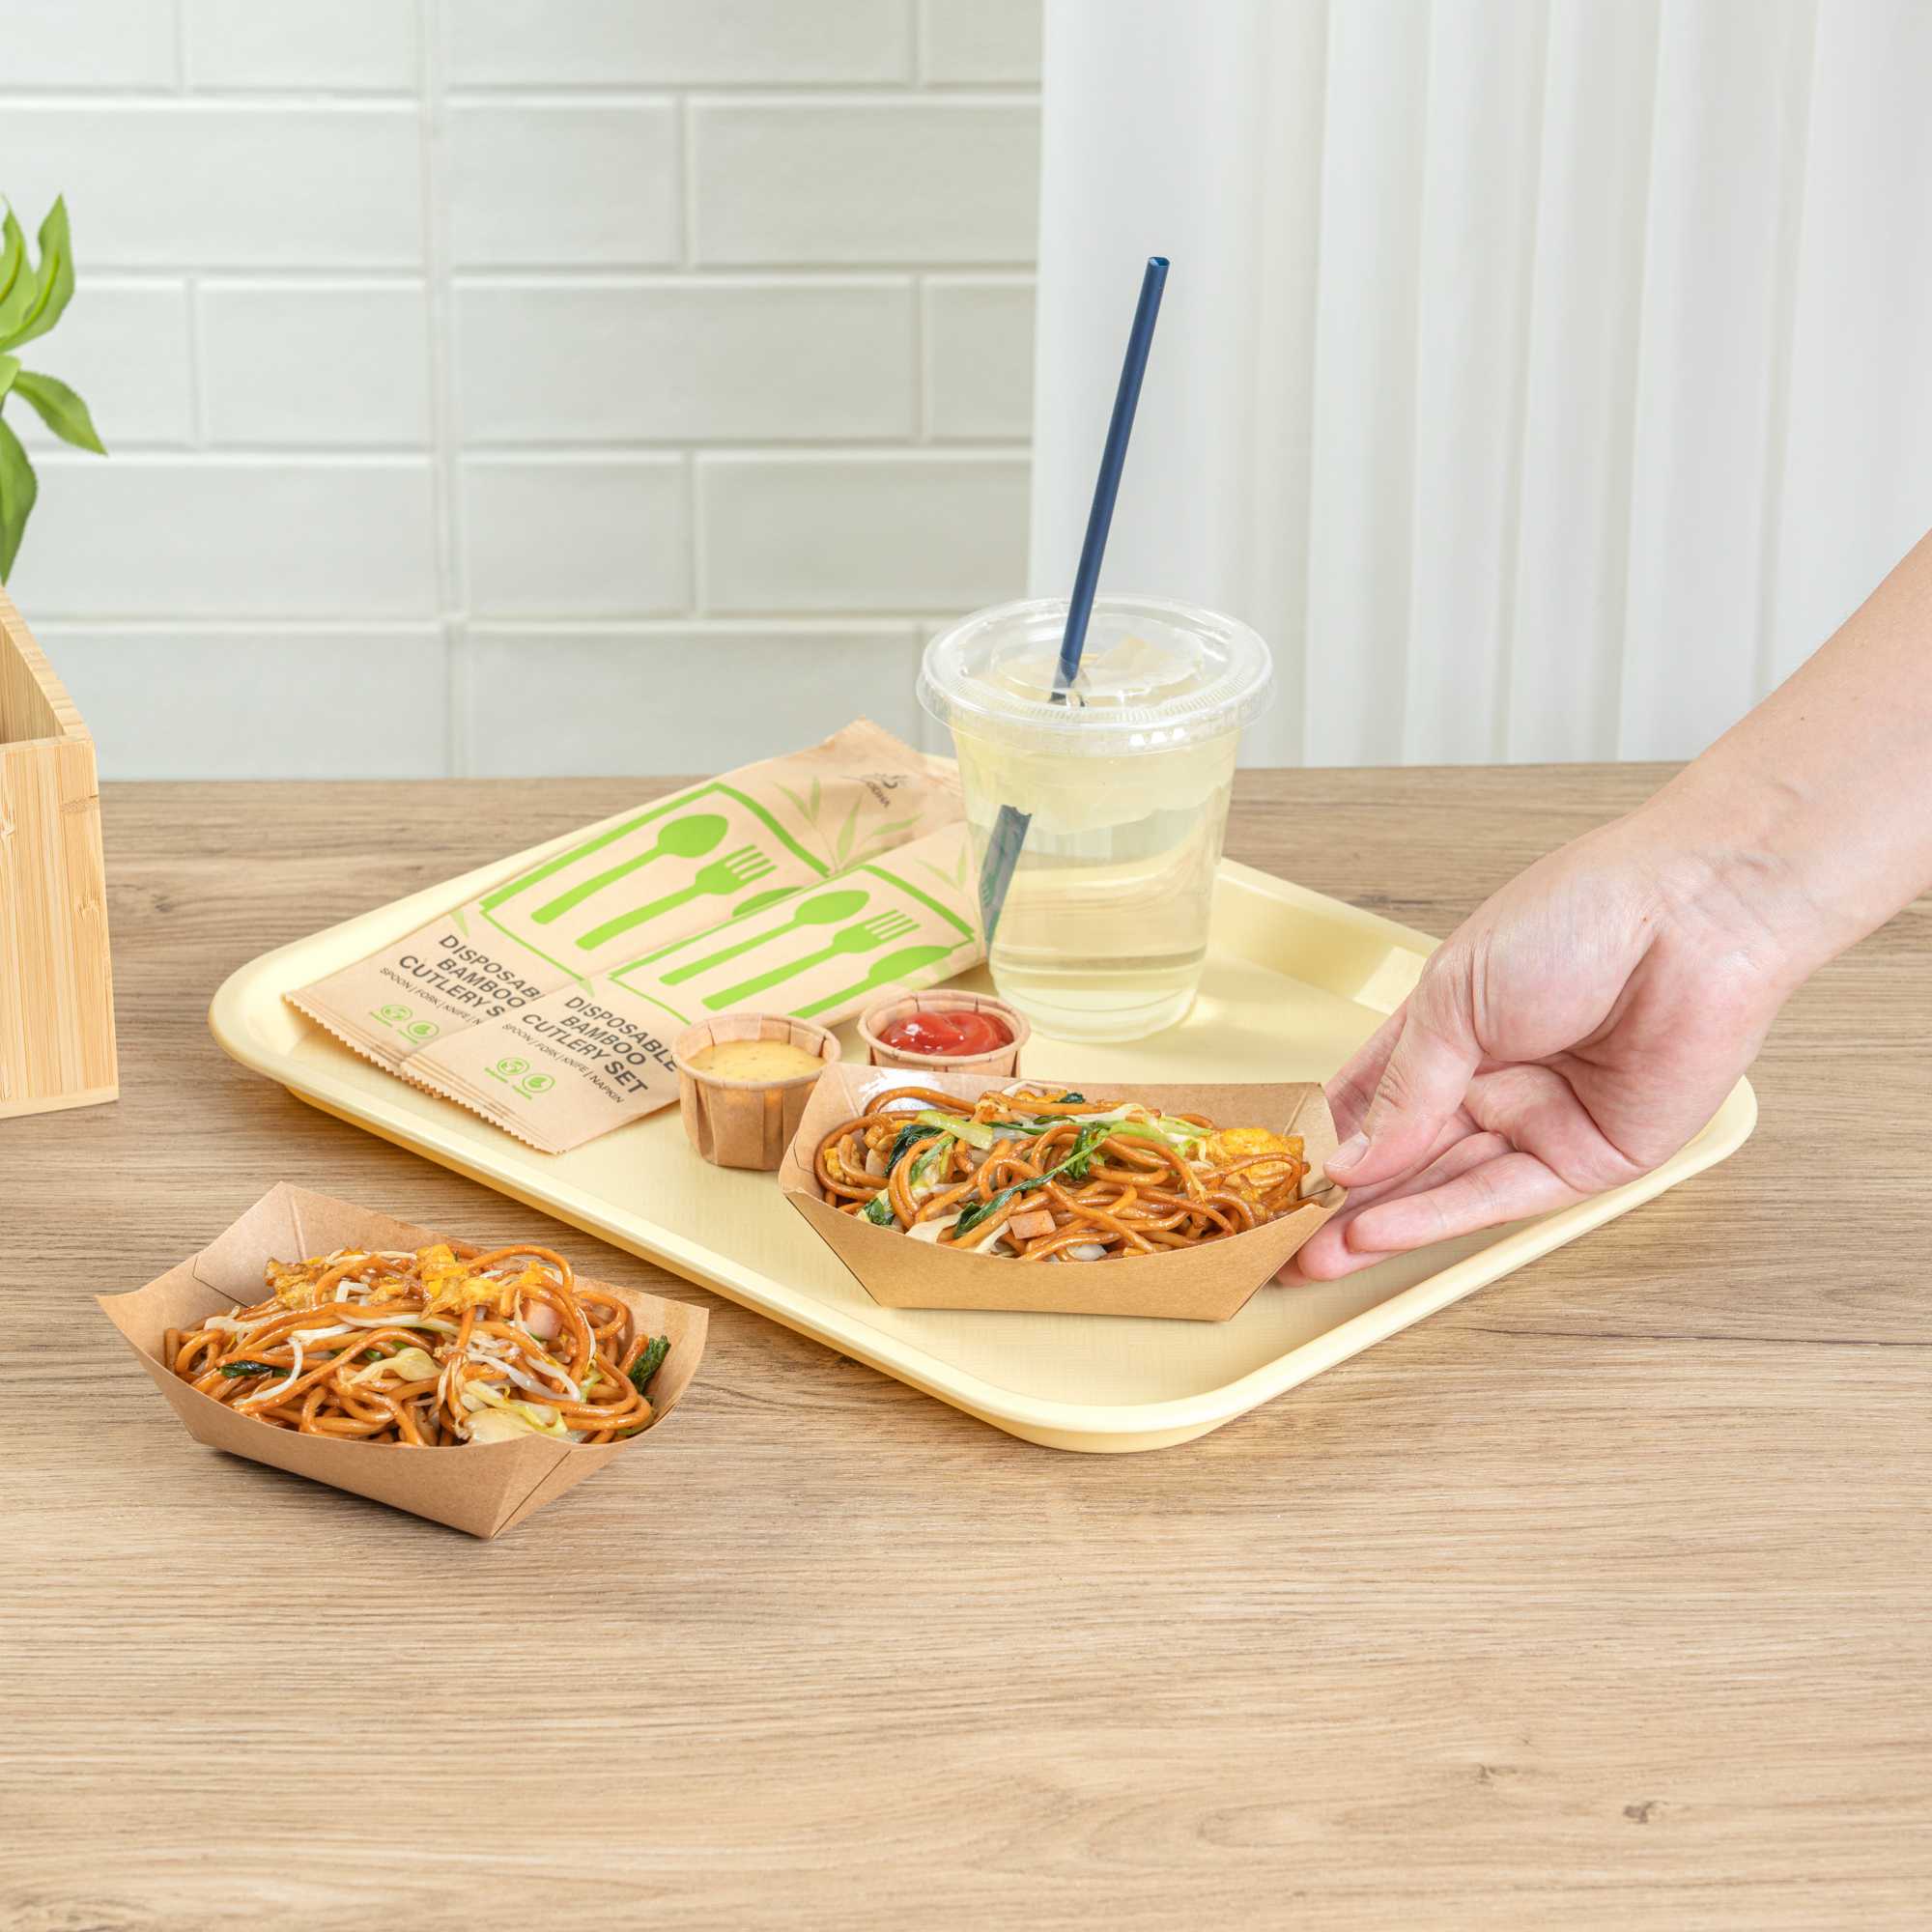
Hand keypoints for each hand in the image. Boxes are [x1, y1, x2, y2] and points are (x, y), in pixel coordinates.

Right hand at [1285, 804, 1801, 1281]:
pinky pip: (1504, 1197)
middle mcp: (1494, 1079)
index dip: (1326, 1136)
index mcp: (1452, 1027)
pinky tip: (1381, 1230)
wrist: (1691, 915)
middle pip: (1405, 1154)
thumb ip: (1403, 1089)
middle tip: (1284, 1239)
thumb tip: (1349, 1156)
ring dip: (1380, 1220)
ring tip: (1316, 1252)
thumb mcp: (1454, 998)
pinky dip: (1439, 1215)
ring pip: (1446, 1184)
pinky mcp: (1592, 1159)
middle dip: (1344, 1199)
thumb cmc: (1577, 918)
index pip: (1372, 1097)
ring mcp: (1541, 1121)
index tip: (1278, 1177)